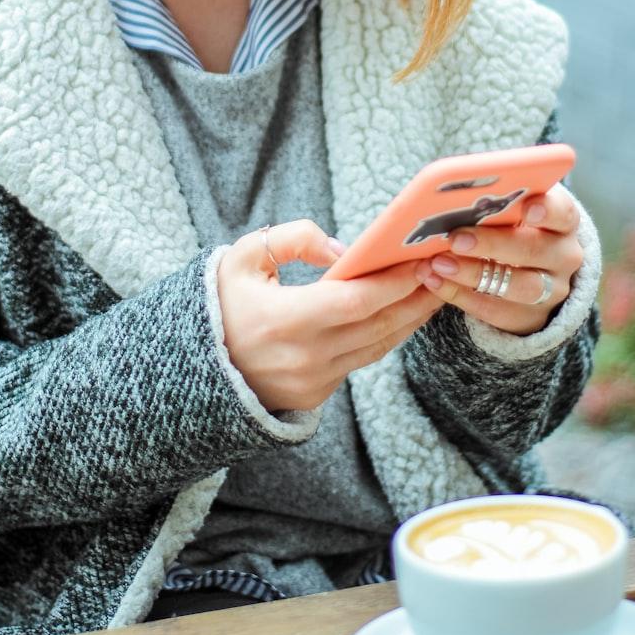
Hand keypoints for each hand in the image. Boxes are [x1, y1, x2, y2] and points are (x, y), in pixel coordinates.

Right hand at [216, 219, 443, 412]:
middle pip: (378, 325)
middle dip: (415, 297)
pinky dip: (385, 335)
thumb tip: (343, 249)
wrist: (191, 367)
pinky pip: (361, 360)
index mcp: (284, 320)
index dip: (395, 281)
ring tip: (434, 290)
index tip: (422, 260)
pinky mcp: (316, 394)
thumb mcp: (244, 257)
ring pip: (377, 346)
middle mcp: (304, 356)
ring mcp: (312, 380)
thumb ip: (294, 240)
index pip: (356, 300)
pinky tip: (401, 314)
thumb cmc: (220, 303)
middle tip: (443, 269)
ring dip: (409, 319)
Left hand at [414, 184, 583, 335]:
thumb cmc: (513, 224)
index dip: (547, 210)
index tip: (526, 208)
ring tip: (438, 263)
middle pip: (535, 250)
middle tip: (456, 239)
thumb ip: (496, 198)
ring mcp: (551, 290)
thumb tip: (458, 186)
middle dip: (493, 244)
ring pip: (519, 286)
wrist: (530, 269)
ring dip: (473, 274)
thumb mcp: (514, 207)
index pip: (563, 213)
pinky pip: (495, 310)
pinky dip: (460, 295)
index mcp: (563, 221)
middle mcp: (564, 256)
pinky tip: (434, 281)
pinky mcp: (530, 317)